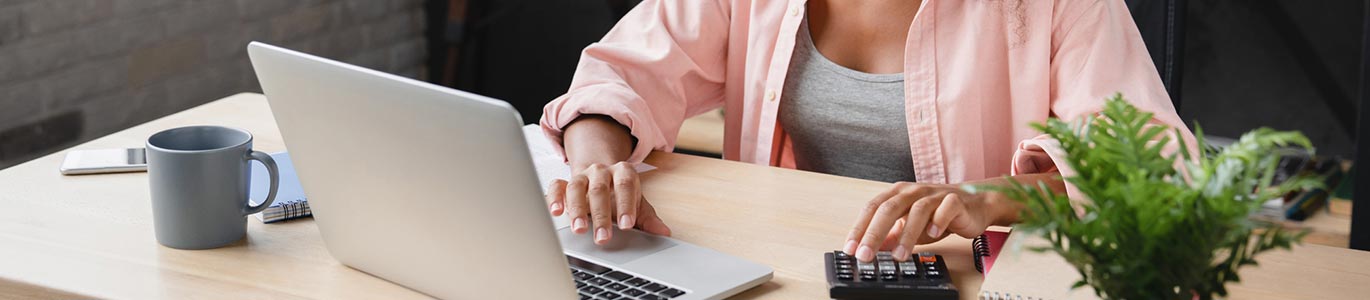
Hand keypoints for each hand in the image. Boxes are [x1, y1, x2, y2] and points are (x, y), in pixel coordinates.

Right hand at [547, 162, 671, 244]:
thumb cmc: (620, 194)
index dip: (626, 205)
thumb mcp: (637, 204)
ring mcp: (582, 176)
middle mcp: (601, 171)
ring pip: (576, 188)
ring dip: (577, 210)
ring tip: (580, 229)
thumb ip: (648, 218)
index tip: (627, 225)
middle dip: (601, 215)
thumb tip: (662, 232)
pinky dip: (555, 198)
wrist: (602, 176)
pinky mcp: (564, 182)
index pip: (625, 185)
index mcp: (623, 172)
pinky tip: (556, 212)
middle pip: (600, 190)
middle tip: (603, 237)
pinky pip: (556, 186)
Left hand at [842, 182, 998, 261]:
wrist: (974, 206)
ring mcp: (935, 194)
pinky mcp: (956, 200)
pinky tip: (933, 234)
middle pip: (889, 208)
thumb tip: (868, 249)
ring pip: (917, 210)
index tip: (851, 248)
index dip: (860, 228)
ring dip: (906, 235)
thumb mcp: (908, 226)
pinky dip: (938, 221)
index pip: (872, 208)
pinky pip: (946, 208)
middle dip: (874, 233)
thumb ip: (890, 235)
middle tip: (865, 255)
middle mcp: (913, 191)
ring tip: (899, 255)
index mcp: (898, 194)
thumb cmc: (937, 215)